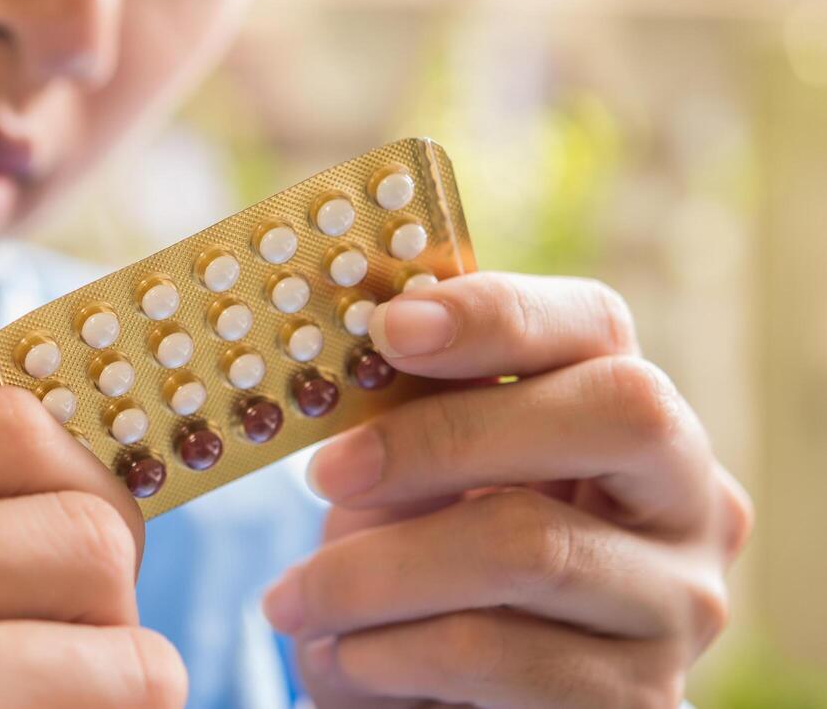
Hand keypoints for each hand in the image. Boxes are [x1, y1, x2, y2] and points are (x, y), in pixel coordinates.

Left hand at [262, 273, 752, 708]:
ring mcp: (677, 603)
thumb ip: (412, 404)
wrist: (448, 699)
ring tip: (294, 598)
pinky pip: (496, 654)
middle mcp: (689, 500)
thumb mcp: (419, 472)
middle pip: (611, 414)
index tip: (387, 326)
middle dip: (445, 435)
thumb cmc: (431, 555)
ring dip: (377, 573)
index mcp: (632, 410)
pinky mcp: (639, 701)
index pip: (596, 323)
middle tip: (323, 472)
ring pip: (532, 547)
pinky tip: (344, 654)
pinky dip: (390, 653)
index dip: (496, 313)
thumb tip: (357, 337)